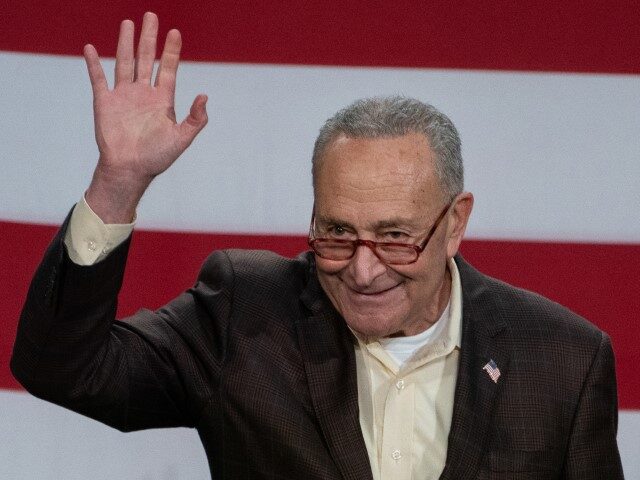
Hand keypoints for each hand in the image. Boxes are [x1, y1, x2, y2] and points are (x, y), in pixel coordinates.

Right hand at [84, 12, 207, 222]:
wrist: (130, 170)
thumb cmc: (157, 158)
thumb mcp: (182, 139)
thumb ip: (196, 119)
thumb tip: (205, 96)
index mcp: (162, 100)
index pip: (169, 69)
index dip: (172, 51)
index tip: (175, 32)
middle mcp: (143, 94)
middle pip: (147, 59)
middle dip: (149, 38)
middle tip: (151, 16)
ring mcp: (124, 96)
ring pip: (125, 62)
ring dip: (126, 43)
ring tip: (128, 23)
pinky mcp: (105, 103)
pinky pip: (98, 79)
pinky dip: (94, 64)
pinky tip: (91, 48)